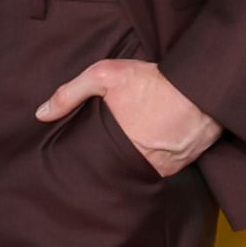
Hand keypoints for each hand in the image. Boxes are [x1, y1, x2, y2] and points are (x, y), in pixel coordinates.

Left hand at [34, 59, 222, 177]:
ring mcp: (163, 169)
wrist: (204, 89)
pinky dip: (156, 159)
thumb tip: (41, 114)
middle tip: (103, 150)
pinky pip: (163, 168)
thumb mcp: (105, 76)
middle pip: (115, 170)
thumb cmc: (154, 82)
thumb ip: (70, 93)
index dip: (86, 159)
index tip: (82, 152)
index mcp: (116, 149)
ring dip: (134, 162)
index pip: (93, 164)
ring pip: (140, 171)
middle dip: (108, 162)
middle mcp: (140, 165)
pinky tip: (153, 145)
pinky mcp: (183, 166)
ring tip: (128, 148)